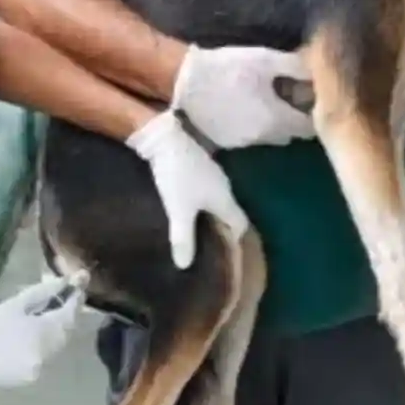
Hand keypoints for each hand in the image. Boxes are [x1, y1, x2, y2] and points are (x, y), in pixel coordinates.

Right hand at [0, 274, 85, 404]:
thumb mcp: (12, 306)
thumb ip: (42, 294)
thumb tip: (64, 282)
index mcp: (41, 333)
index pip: (69, 314)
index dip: (76, 298)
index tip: (80, 282)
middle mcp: (46, 353)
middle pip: (67, 330)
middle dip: (69, 313)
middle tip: (68, 295)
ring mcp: (40, 368)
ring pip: (59, 344)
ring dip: (60, 327)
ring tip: (54, 310)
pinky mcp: (33, 377)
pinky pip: (47, 355)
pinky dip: (48, 342)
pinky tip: (40, 332)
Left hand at [126, 110, 249, 268]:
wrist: (164, 138)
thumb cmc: (177, 175)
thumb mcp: (178, 209)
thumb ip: (183, 238)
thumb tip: (185, 265)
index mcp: (225, 199)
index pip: (240, 226)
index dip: (234, 242)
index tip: (225, 257)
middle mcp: (224, 187)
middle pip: (229, 214)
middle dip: (222, 231)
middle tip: (210, 247)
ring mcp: (212, 175)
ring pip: (217, 201)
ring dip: (211, 216)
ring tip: (198, 232)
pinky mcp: (199, 166)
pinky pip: (206, 192)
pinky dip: (201, 204)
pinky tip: (188, 209)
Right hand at [172, 44, 313, 148]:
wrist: (186, 81)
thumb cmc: (228, 69)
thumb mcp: (265, 60)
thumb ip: (295, 67)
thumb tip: (317, 71)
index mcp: (278, 119)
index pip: (309, 127)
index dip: (313, 113)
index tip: (312, 99)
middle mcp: (264, 138)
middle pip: (291, 134)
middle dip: (295, 119)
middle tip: (293, 98)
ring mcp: (244, 143)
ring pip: (270, 137)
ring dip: (274, 124)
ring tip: (270, 103)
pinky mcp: (226, 142)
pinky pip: (251, 138)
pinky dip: (255, 127)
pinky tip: (248, 109)